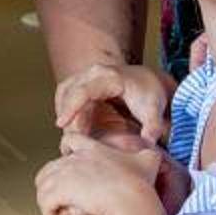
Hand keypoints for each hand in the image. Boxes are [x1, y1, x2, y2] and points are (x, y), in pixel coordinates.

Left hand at [36, 141, 167, 214]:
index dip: (65, 148)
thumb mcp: (149, 160)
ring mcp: (66, 174)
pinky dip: (47, 210)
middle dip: (50, 180)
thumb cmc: (140, 183)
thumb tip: (154, 147)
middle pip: (51, 165)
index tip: (66, 158)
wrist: (130, 199)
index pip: (71, 139)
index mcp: (94, 149)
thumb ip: (149, 153)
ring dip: (46, 197)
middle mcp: (76, 159)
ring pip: (44, 183)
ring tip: (52, 208)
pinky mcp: (60, 191)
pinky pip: (45, 200)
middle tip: (55, 194)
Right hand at [54, 60, 174, 149]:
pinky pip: (67, 93)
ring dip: (64, 112)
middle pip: (69, 91)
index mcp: (111, 77)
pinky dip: (66, 109)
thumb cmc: (149, 95)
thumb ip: (153, 127)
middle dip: (66, 115)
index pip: (83, 91)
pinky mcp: (83, 81)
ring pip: (65, 92)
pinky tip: (71, 126)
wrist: (149, 81)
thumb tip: (149, 142)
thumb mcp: (154, 110)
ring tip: (70, 134)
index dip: (70, 107)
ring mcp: (88, 75)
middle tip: (68, 138)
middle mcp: (95, 72)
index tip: (61, 124)